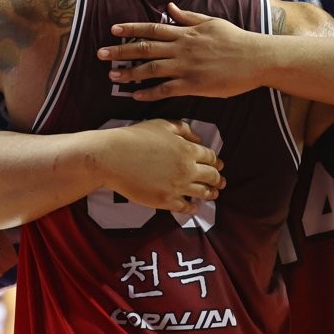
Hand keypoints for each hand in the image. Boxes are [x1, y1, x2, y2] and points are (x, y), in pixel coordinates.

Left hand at [97, 3, 264, 100]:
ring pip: (151, 69)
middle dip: (121, 52)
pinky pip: (166, 89)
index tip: (113, 30)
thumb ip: (188, 16)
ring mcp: (187, 67)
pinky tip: (135, 96)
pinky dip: (149, 93)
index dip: (131, 29)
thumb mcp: (211, 21)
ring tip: (113, 77)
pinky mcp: (194, 84)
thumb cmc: (236, 40)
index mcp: (186, 32)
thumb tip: (169, 6)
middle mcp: (182, 48)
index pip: (152, 28)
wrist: (256, 58)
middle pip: (145, 48)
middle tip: (101, 55)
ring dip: (130, 73)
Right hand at [98, 119, 225, 213]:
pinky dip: (192, 208)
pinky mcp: (165, 200)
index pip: (211, 157)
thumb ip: (184, 129)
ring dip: (210, 194)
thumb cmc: (135, 138)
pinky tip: (193, 207)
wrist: (113, 158)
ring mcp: (177, 186)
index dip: (216, 162)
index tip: (219, 165)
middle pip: (211, 176)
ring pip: (202, 193)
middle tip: (220, 182)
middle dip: (218, 179)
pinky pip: (185, 207)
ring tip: (212, 195)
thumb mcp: (162, 124)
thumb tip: (198, 138)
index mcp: (188, 150)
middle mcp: (187, 169)